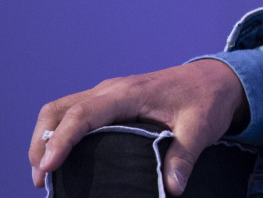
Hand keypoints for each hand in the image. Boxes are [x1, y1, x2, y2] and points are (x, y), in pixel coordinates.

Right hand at [30, 58, 249, 194]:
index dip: (63, 139)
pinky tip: (61, 157)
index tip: (47, 166)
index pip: (85, 113)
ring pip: (61, 109)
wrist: (218, 78)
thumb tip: (171, 189)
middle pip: (60, 110)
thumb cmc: (208, 99)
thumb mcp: (201, 128)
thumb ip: (184, 157)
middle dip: (43, 142)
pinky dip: (59, 132)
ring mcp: (109, 93)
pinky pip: (74, 112)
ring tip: (45, 172)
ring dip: (46, 137)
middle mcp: (113, 89)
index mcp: (130, 93)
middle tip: (41, 178)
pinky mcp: (110, 101)